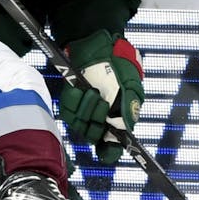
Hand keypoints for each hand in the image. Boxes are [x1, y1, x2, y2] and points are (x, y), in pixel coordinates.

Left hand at [59, 30, 143, 163]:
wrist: (100, 45)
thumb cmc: (118, 65)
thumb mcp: (130, 88)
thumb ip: (127, 112)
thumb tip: (125, 135)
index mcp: (118, 119)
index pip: (111, 146)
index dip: (109, 152)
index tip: (106, 154)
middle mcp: (100, 118)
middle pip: (93, 135)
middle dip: (96, 121)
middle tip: (102, 102)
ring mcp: (84, 110)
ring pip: (79, 124)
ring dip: (86, 108)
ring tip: (93, 91)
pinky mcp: (70, 100)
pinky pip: (68, 110)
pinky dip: (73, 100)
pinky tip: (79, 89)